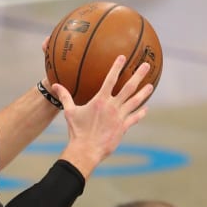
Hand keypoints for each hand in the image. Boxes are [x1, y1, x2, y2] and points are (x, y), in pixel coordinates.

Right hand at [53, 55, 153, 176]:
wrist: (86, 149)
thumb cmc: (76, 131)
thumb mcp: (69, 112)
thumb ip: (65, 97)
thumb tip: (55, 85)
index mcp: (100, 101)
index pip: (110, 80)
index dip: (116, 67)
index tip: (123, 57)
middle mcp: (112, 106)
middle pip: (128, 87)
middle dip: (138, 75)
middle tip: (146, 65)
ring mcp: (120, 117)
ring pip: (135, 101)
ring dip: (144, 93)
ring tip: (150, 85)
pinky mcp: (123, 127)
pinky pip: (134, 118)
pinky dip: (140, 113)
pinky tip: (145, 109)